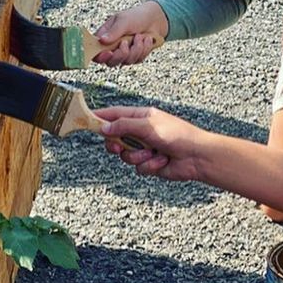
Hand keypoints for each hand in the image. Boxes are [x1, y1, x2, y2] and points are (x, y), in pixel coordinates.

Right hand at [94, 1, 168, 65]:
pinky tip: (146, 39)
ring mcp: (124, 54)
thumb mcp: (124, 21)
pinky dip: (144, 49)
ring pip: (126, 61)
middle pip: (110, 62)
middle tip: (125, 43)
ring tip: (139, 36)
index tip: (108, 52)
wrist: (154, 19)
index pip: (96, 53)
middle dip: (120, 54)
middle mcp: (113, 48)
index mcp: (105, 38)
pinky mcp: (136, 57)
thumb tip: (102, 40)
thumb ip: (114, 31)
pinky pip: (138, 60)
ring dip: (135, 49)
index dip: (100, 57)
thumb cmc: (136, 17)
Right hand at [94, 105, 211, 183]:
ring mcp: (144, 148)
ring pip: (125, 155)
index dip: (100, 117)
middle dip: (118, 144)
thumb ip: (124, 126)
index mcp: (141, 117)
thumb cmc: (177, 135)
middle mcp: (141, 131)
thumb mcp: (148, 126)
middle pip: (115, 138)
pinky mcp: (149, 163)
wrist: (196, 157)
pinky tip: (162, 161)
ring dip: (138, 157)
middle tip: (121, 146)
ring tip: (154, 154)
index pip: (114, 114)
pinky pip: (138, 167)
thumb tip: (104, 127)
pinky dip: (149, 166)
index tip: (86, 120)